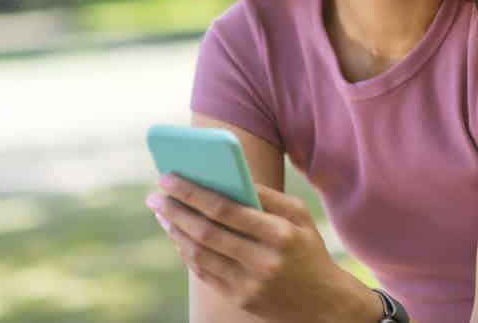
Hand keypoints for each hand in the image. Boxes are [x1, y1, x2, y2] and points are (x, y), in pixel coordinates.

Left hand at [146, 174, 375, 322]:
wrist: (323, 301)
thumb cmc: (307, 248)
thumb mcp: (299, 214)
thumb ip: (266, 195)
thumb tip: (230, 176)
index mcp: (278, 233)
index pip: (226, 209)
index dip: (193, 193)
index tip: (168, 178)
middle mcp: (262, 260)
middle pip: (206, 232)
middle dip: (175, 211)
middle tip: (155, 196)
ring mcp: (249, 283)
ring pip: (199, 255)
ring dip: (175, 232)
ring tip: (162, 213)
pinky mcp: (240, 299)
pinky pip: (204, 273)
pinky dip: (187, 252)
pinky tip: (178, 235)